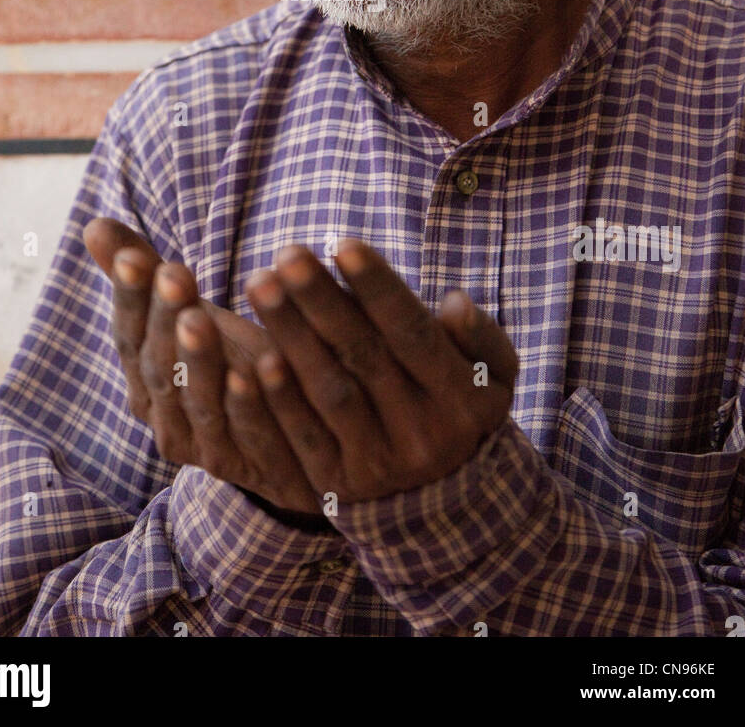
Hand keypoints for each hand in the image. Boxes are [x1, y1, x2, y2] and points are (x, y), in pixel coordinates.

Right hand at [83, 217, 318, 510]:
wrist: (287, 436)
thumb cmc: (228, 359)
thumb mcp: (187, 314)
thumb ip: (143, 275)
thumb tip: (94, 224)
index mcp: (144, 379)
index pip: (128, 334)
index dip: (129, 296)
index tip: (132, 255)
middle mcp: (165, 417)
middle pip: (158, 365)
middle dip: (163, 318)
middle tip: (172, 272)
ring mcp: (204, 446)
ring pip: (197, 401)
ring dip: (197, 359)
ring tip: (200, 316)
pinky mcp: (250, 464)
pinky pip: (248, 433)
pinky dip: (250, 402)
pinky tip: (260, 365)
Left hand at [84, 218, 516, 512]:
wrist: (443, 501)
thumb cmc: (460, 406)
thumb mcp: (492, 374)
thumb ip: (480, 336)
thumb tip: (455, 304)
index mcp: (462, 398)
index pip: (413, 333)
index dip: (378, 288)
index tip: (344, 242)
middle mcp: (422, 432)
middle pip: (364, 356)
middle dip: (322, 301)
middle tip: (287, 253)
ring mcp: (378, 463)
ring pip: (330, 392)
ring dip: (291, 336)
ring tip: (261, 284)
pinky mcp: (336, 485)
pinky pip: (303, 438)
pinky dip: (277, 400)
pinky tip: (253, 359)